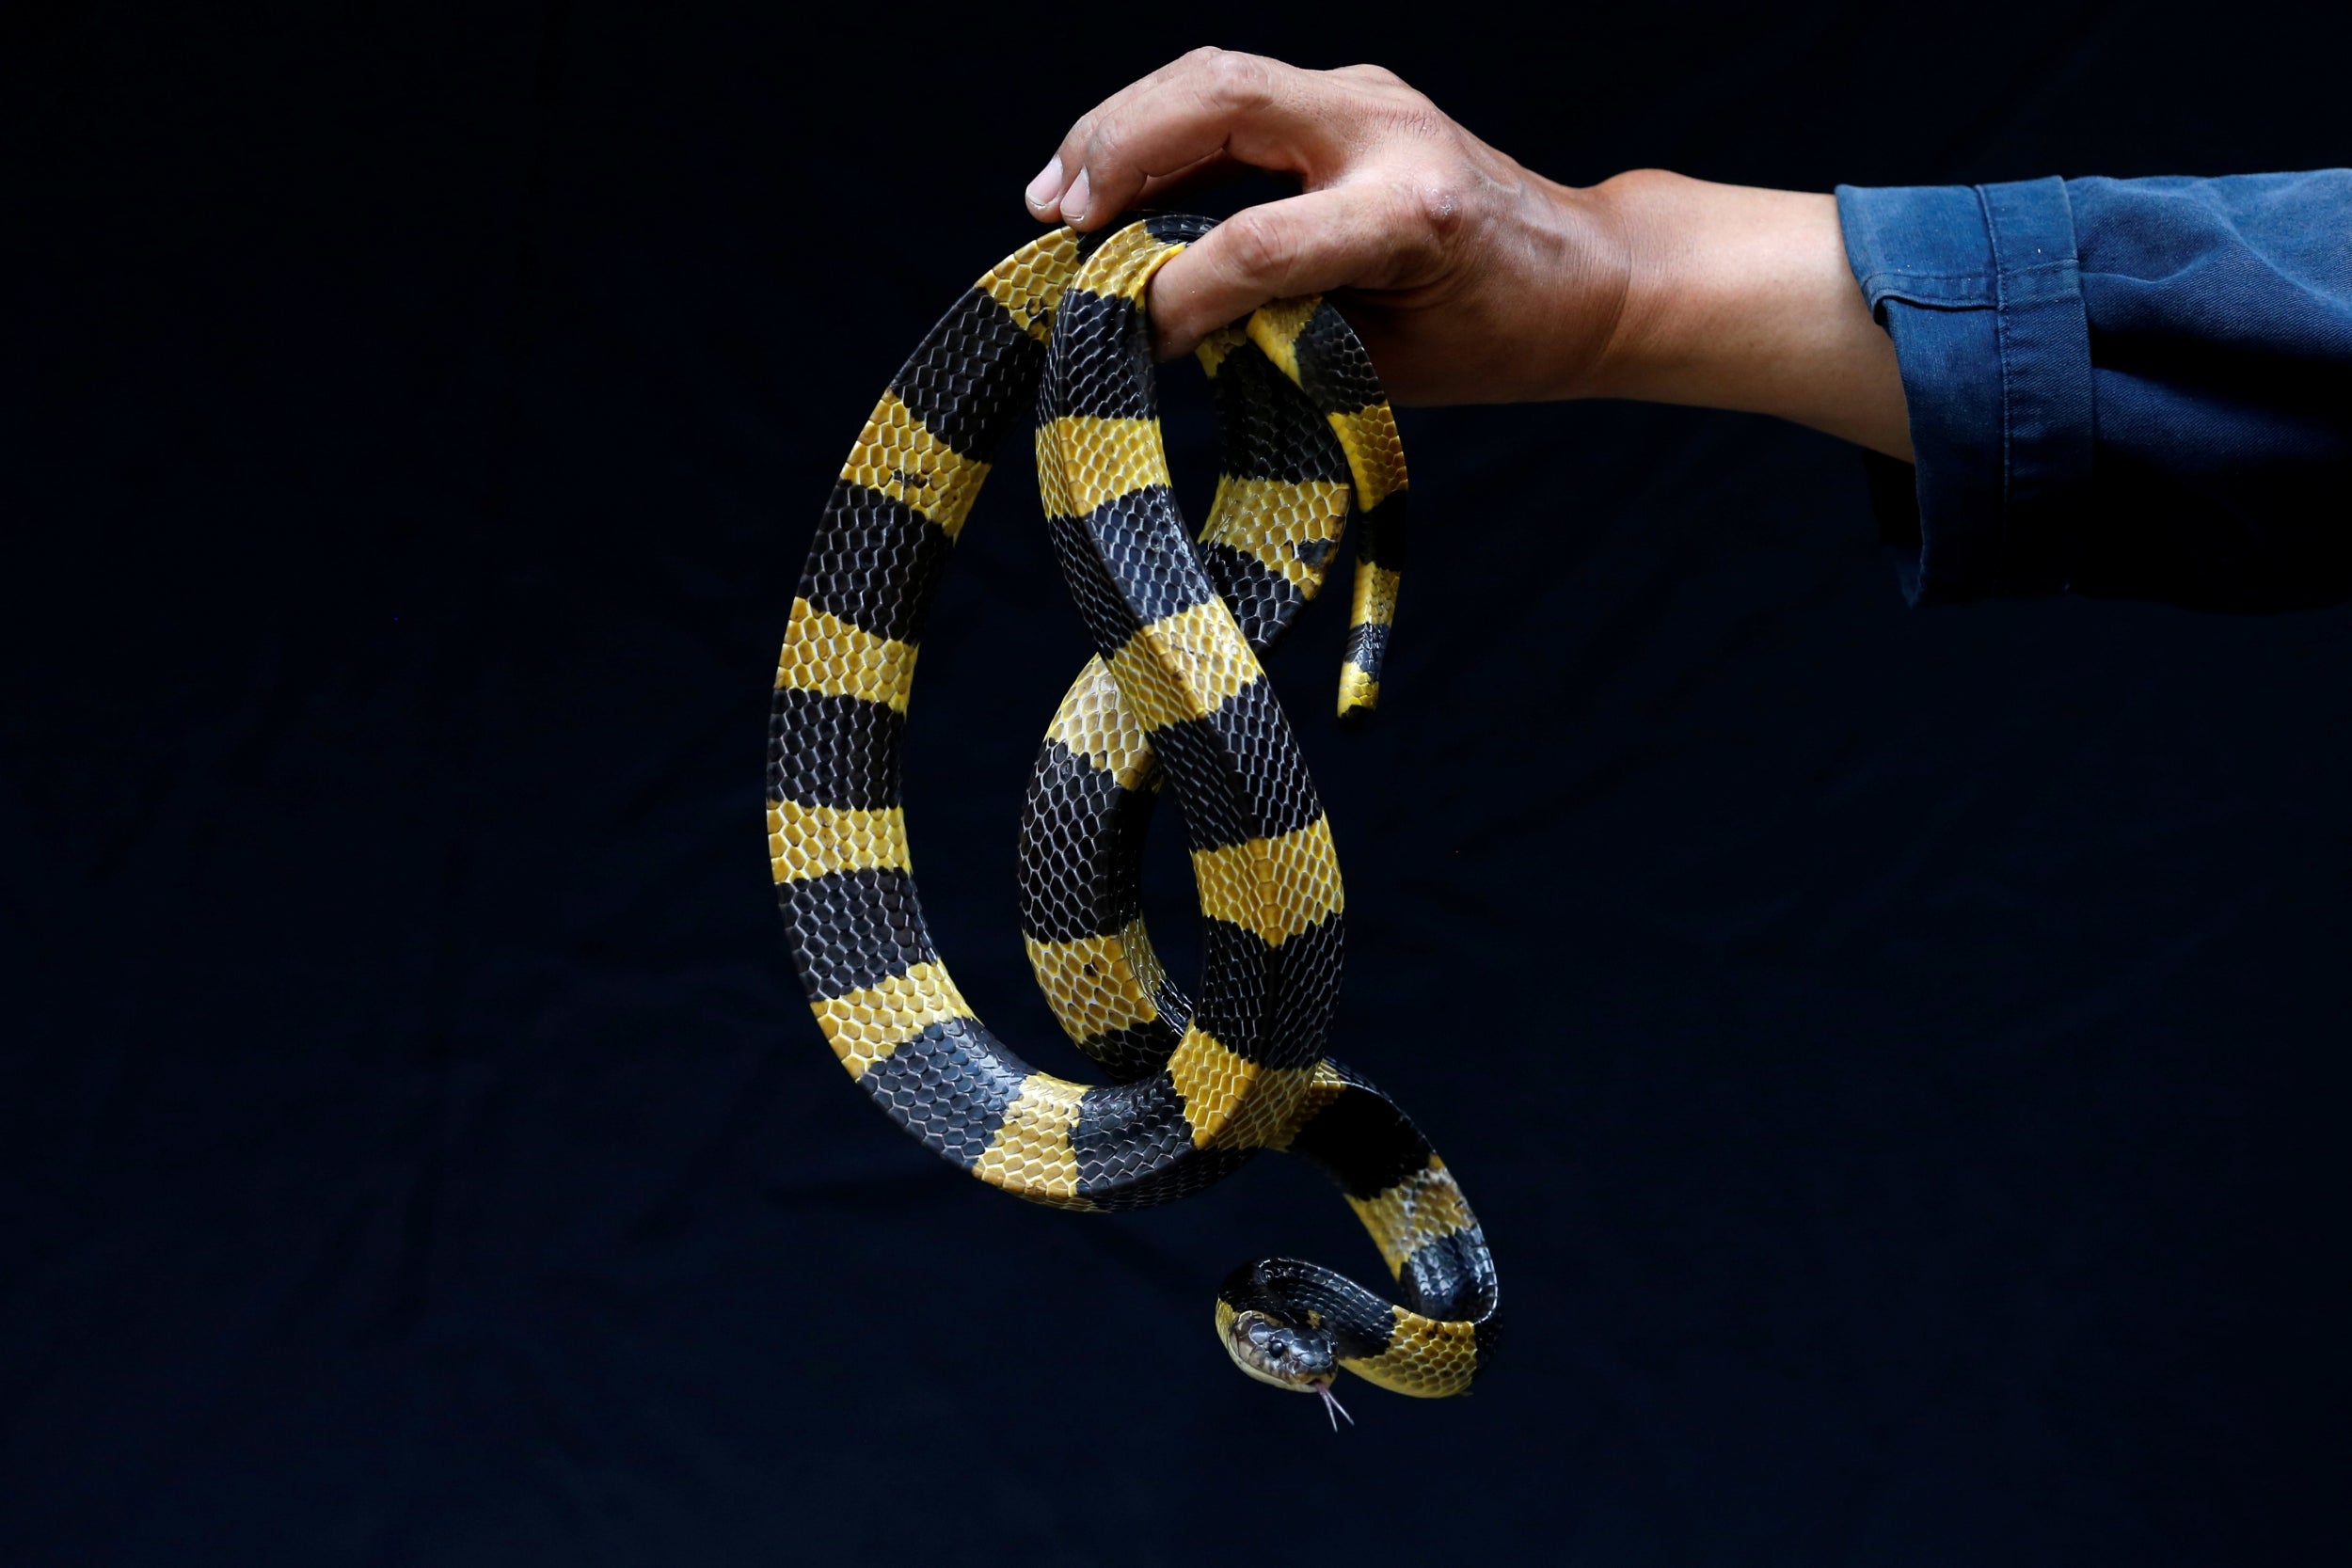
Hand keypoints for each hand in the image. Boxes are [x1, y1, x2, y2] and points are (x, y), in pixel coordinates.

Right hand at [1024, 49, 1909, 458]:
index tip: (1128, 339)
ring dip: (1123, 126)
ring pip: (1217, 73)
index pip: (1263, 240)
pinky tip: (1105, 177)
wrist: (1585, 274)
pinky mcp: (1346, 94)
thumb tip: (1161, 322)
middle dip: (1123, 150)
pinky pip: (1232, 90)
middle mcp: (1390, 132)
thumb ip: (1283, 331)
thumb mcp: (1389, 364)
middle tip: (1055, 216)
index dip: (1179, 292)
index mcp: (1415, 214)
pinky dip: (1158, 125)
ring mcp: (1368, 96)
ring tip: (1056, 195)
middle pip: (1226, 99)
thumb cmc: (1493, 339)